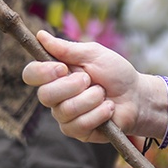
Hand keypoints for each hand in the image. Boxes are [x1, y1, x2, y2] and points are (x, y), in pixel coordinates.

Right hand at [21, 31, 157, 142]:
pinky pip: (79, 124)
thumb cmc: (115, 73)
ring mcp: (65, 116)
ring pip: (65, 110)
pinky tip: (108, 109)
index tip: (63, 68)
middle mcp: (56, 96)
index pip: (31, 74)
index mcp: (56, 74)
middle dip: (73, 86)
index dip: (42, 72)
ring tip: (104, 94)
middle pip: (45, 95)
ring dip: (92, 99)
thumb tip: (40, 35)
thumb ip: (67, 48)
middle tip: (90, 80)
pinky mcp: (77, 131)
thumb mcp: (94, 54)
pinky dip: (99, 113)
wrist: (137, 96)